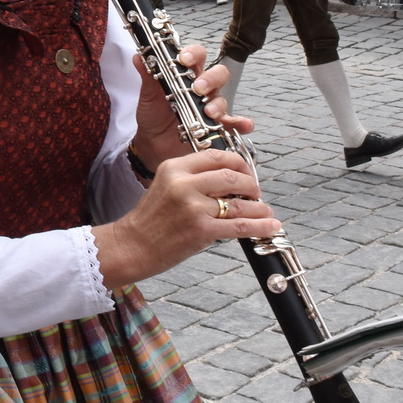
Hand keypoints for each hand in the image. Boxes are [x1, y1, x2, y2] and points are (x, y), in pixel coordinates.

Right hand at [92, 149, 278, 287]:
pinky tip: (270, 226)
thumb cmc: (150, 220)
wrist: (131, 246)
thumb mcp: (165, 186)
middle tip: (256, 193)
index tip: (247, 173)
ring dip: (259, 208)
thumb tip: (230, 179)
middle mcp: (184, 183)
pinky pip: (240, 226)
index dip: (239, 163)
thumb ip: (193, 178)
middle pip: (232, 176)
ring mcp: (193, 207)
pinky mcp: (201, 230)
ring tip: (266, 211)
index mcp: (174, 168)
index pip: (216, 156)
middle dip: (251, 185)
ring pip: (240, 203)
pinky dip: (261, 226)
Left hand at [135, 45, 254, 137]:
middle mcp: (202, 89)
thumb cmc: (153, 116)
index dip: (193, 54)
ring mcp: (210, 108)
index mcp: (185, 76)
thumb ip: (147, 76)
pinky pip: (234, 123)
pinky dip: (241, 123)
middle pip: (217, 74)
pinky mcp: (216, 127)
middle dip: (210, 79)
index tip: (184, 59)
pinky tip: (242, 125)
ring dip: (218, 104)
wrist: (152, 145)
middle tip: (198, 88)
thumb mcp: (148, 95)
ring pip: (223, 98)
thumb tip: (139, 57)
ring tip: (208, 112)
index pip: (196, 56)